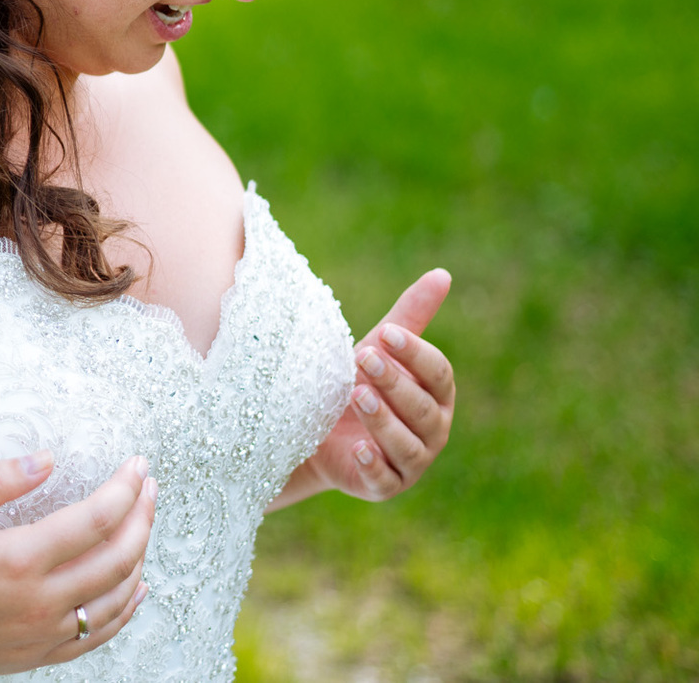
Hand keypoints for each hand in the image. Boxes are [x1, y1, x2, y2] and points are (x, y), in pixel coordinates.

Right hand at [0, 452, 155, 676]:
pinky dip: (125, 610)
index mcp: (16, 559)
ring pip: (115, 599)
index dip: (124, 488)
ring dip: (139, 558)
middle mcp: (37, 603)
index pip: (96, 519)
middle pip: (117, 558)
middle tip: (149, 487)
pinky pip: (97, 637)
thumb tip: (45, 459)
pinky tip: (134, 587)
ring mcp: (39, 635)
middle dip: (142, 516)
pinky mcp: (34, 657)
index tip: (136, 465)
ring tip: (144, 524)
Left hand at [299, 269, 456, 502]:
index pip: (438, 373)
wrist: (318, 431)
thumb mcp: (380, 350)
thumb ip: (410, 317)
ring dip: (382, 419)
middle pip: (422, 407)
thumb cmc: (358, 382)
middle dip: (394, 382)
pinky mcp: (385, 486)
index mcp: (436, 394)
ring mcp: (412, 461)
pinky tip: (358, 450)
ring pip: (406, 444)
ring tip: (356, 394)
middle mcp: (432, 429)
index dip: (415, 354)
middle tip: (363, 357)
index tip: (386, 333)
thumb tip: (442, 274)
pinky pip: (385, 479)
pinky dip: (373, 466)